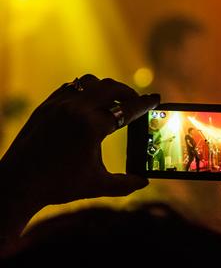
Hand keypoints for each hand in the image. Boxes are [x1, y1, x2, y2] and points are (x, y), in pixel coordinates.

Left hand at [0, 75, 157, 236]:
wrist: (17, 183)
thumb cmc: (58, 185)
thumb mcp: (97, 185)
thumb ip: (125, 184)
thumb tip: (144, 182)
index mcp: (92, 127)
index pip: (127, 109)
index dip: (145, 104)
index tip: (156, 98)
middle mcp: (76, 110)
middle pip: (111, 87)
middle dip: (128, 92)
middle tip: (136, 101)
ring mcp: (58, 105)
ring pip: (90, 82)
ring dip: (105, 88)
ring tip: (113, 101)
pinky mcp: (45, 106)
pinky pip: (71, 87)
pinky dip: (85, 91)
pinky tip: (89, 104)